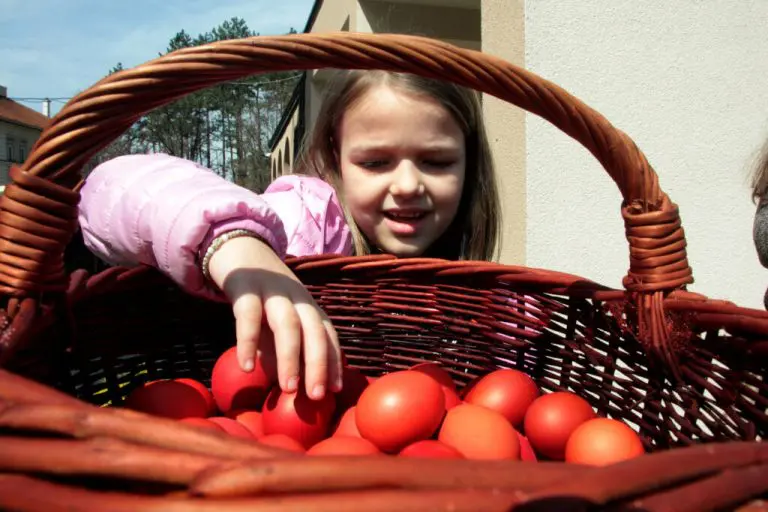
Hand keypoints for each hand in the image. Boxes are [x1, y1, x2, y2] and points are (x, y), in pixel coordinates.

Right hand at [207, 235, 342, 399]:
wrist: (239, 251)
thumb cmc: (263, 298)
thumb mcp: (278, 323)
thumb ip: (284, 349)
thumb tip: (291, 387)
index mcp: (309, 307)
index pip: (328, 335)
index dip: (334, 361)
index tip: (336, 390)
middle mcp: (298, 298)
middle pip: (315, 331)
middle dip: (319, 364)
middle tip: (317, 396)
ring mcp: (273, 291)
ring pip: (288, 324)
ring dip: (290, 357)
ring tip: (289, 388)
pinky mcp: (246, 287)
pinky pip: (248, 316)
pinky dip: (248, 342)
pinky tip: (246, 367)